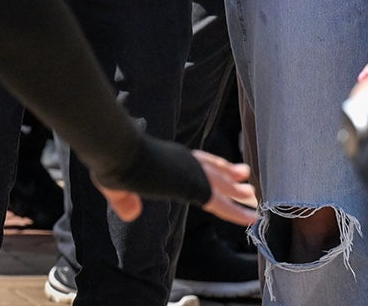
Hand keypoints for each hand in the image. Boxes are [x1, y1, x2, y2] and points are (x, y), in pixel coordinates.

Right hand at [94, 151, 257, 227]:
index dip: (214, 166)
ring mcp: (191, 172)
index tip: (227, 169)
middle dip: (231, 177)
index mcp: (170, 156)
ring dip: (238, 192)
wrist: (118, 149)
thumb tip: (132, 215)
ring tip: (253, 197)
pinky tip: (250, 218)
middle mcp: (185, 161)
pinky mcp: (193, 186)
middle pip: (214, 170)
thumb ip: (125, 200)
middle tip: (248, 183)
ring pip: (222, 185)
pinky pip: (220, 204)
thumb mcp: (116, 183)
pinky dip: (237, 211)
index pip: (198, 162)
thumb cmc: (113, 160)